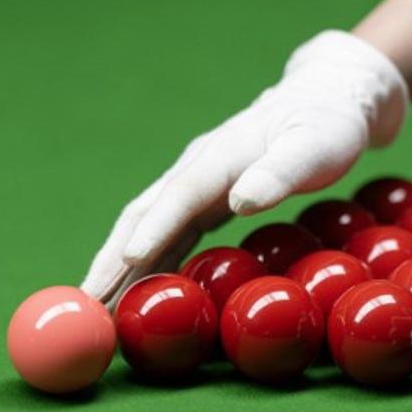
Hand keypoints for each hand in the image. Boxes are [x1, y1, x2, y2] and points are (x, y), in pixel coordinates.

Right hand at [80, 31, 408, 301]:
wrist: (323, 100)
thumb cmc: (325, 125)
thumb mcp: (315, 147)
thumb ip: (280, 173)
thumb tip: (241, 202)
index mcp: (221, 154)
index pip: (180, 194)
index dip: (154, 227)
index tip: (129, 260)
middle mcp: (197, 168)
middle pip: (144, 215)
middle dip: (112, 258)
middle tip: (85, 304)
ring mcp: (196, 184)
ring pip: (146, 227)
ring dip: (118, 268)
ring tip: (95, 311)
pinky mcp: (202, 199)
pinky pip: (166, 235)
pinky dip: (145, 264)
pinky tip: (133, 295)